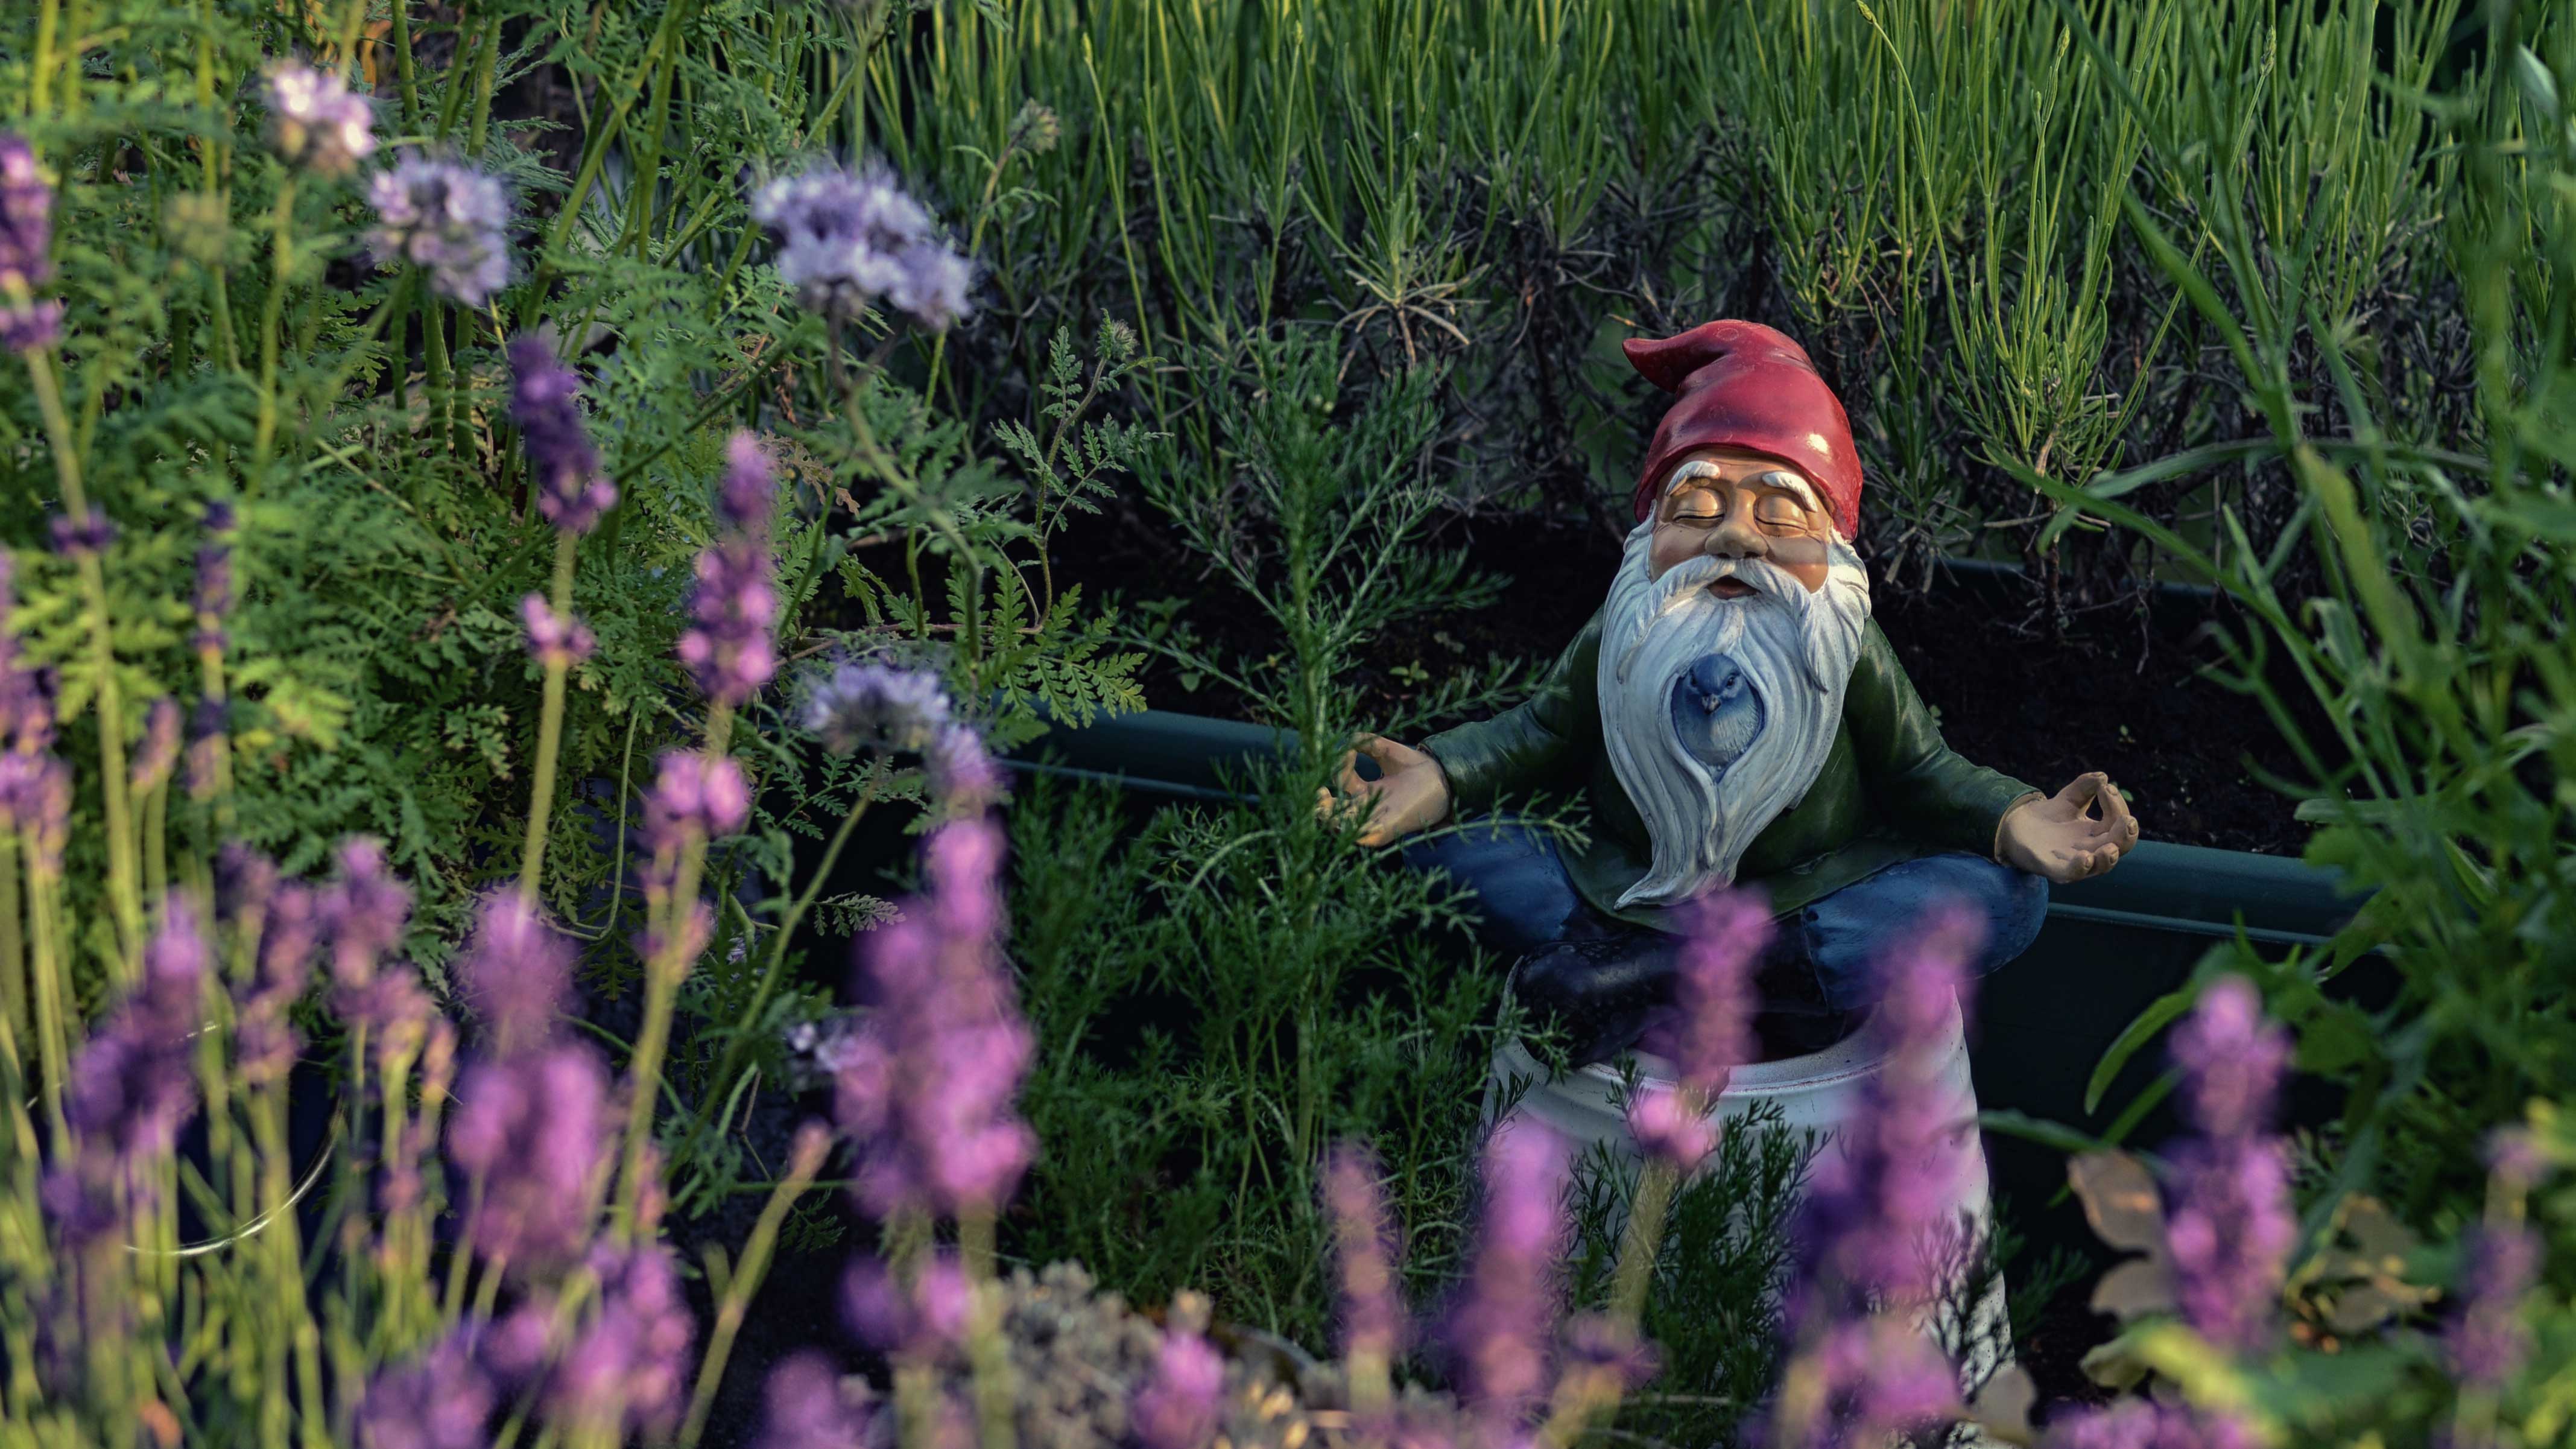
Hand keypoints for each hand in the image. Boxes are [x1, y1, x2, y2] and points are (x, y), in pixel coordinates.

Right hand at [1315, 734, 1451, 846]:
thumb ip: (1367, 742)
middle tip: (1317, 793)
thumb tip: (1348, 741)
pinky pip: (1361, 836)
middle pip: (1333, 815)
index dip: (1340, 766)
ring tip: (1322, 801)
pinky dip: (1350, 825)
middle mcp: (1369, 809)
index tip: (1350, 751)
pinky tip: (1346, 810)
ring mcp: (1375, 822)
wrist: (1445, 779)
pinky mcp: (1385, 831)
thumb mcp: (1388, 751)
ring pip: (1342, 829)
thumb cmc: (1420, 767)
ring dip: (1328, 818)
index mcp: (1368, 792)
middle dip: (1319, 807)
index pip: (1342, 782)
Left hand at [1997, 771, 2139, 884]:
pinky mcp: (2054, 869)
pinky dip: (2080, 867)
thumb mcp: (2068, 798)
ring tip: (2110, 847)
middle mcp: (2092, 849)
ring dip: (2108, 858)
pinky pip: (2071, 874)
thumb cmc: (2049, 817)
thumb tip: (2102, 777)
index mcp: (2098, 833)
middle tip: (2127, 820)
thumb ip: (2084, 787)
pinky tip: (2084, 857)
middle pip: (2119, 847)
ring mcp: (2075, 862)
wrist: (2015, 827)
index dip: (2117, 805)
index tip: (2105, 788)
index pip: (2118, 822)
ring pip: (2100, 867)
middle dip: (2126, 834)